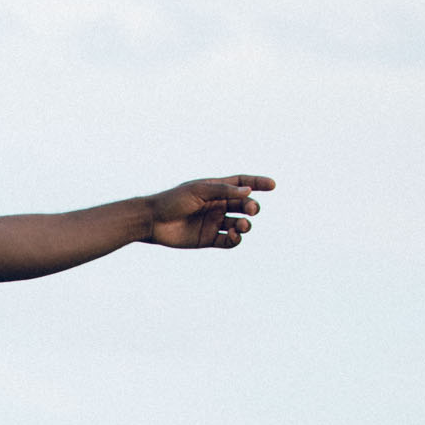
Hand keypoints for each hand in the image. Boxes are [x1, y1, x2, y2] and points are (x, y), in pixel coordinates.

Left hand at [145, 176, 273, 249]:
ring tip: (241, 226)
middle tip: (251, 210)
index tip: (273, 185)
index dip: (257, 183)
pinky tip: (233, 235)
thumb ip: (223, 190)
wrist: (152, 221)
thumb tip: (248, 191)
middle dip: (252, 207)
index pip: (241, 184)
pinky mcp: (208, 239)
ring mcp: (213, 222)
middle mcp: (217, 206)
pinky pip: (228, 241)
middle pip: (244, 206)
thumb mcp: (198, 190)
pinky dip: (235, 239)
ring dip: (246, 225)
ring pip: (240, 224)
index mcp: (215, 190)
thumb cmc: (172, 201)